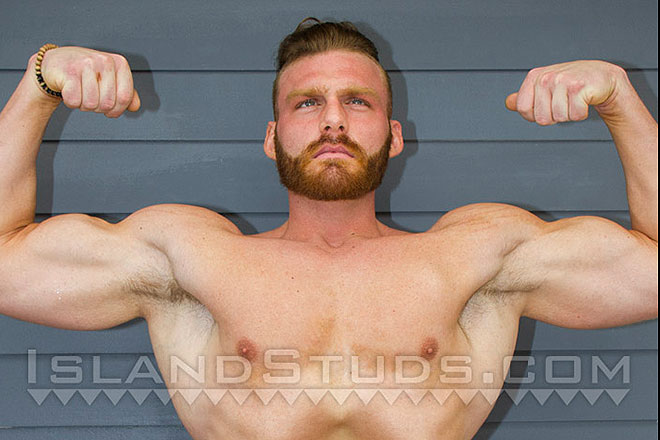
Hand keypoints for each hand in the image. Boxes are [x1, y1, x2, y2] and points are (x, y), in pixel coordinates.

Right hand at [37, 46, 139, 117]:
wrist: (57, 62)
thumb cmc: (87, 73)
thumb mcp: (111, 79)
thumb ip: (126, 93)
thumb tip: (135, 106)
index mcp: (119, 63)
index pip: (125, 98)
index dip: (117, 110)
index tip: (110, 109)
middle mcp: (104, 61)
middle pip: (108, 104)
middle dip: (98, 108)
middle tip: (91, 99)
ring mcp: (86, 64)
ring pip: (91, 104)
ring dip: (84, 106)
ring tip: (81, 94)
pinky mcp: (69, 71)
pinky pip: (74, 101)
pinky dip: (71, 103)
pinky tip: (70, 91)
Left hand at [505, 60, 627, 124]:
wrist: (603, 77)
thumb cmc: (572, 84)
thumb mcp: (545, 87)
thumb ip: (525, 96)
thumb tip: (508, 103)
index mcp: (534, 77)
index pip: (523, 109)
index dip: (536, 114)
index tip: (548, 104)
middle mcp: (546, 77)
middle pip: (541, 118)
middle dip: (555, 116)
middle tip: (565, 102)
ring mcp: (562, 81)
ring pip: (559, 118)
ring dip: (569, 114)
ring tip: (575, 100)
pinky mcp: (579, 88)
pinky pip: (575, 116)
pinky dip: (581, 113)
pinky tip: (585, 100)